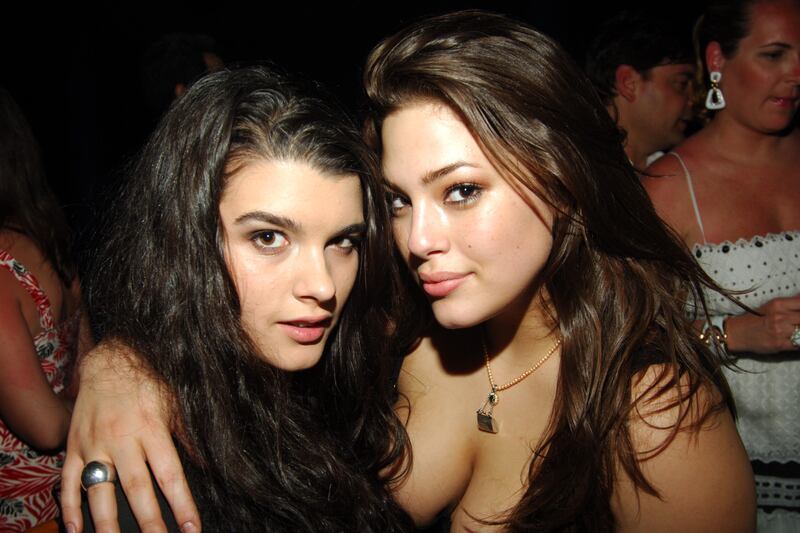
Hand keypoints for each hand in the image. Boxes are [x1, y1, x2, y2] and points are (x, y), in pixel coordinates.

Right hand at [60, 341, 200, 532]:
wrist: (112, 357)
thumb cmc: (151, 380)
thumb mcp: (176, 402)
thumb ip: (187, 435)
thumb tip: (208, 465)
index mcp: (152, 428)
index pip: (170, 474)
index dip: (182, 504)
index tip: (192, 528)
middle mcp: (122, 438)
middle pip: (136, 488)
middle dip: (149, 522)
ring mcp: (95, 443)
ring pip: (99, 490)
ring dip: (107, 523)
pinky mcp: (75, 445)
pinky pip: (69, 480)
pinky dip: (69, 507)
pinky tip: (76, 530)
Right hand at [725, 295, 799, 354]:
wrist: (737, 333)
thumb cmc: (755, 318)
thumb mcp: (772, 306)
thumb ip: (791, 303)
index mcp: (779, 304)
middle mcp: (780, 316)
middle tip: (798, 324)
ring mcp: (780, 331)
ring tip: (798, 332)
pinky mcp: (780, 344)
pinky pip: (799, 344)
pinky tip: (796, 340)